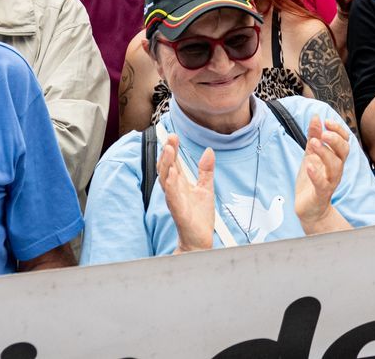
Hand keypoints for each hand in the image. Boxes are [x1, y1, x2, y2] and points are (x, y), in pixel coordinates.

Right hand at [155, 137, 216, 252]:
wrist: (200, 239)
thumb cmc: (199, 216)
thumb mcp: (206, 188)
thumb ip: (206, 170)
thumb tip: (209, 151)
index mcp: (180, 184)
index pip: (173, 162)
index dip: (172, 149)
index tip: (173, 135)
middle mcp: (174, 190)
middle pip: (166, 168)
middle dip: (167, 152)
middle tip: (170, 138)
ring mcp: (175, 200)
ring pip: (166, 180)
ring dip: (167, 164)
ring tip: (169, 150)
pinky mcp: (179, 211)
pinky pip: (172, 197)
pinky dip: (171, 185)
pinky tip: (172, 174)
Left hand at [293, 118, 350, 229]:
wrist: (309, 209)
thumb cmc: (312, 180)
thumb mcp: (310, 154)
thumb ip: (313, 136)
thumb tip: (316, 117)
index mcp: (334, 159)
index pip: (344, 141)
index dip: (338, 130)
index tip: (327, 121)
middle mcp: (335, 170)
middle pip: (344, 152)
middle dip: (335, 140)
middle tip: (324, 133)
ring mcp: (330, 182)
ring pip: (335, 166)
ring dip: (325, 153)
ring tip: (313, 143)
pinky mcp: (321, 194)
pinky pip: (322, 184)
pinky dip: (316, 174)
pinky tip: (309, 165)